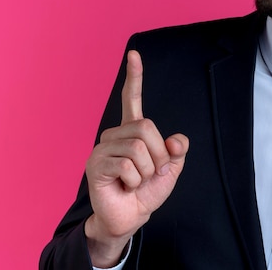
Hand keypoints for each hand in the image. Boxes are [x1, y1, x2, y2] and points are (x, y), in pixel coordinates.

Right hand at [84, 50, 188, 266]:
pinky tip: (125, 186)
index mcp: (132, 132)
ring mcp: (102, 148)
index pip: (132, 99)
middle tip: (150, 172)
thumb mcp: (170, 168)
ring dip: (147, 170)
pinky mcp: (96, 165)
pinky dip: (135, 181)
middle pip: (146, 127)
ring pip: (139, 147)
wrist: (130, 218)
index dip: (135, 77)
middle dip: (159, 154)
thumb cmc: (147, 191)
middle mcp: (114, 134)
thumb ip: (176, 150)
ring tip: (136, 181)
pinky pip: (128, 165)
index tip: (135, 54)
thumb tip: (176, 140)